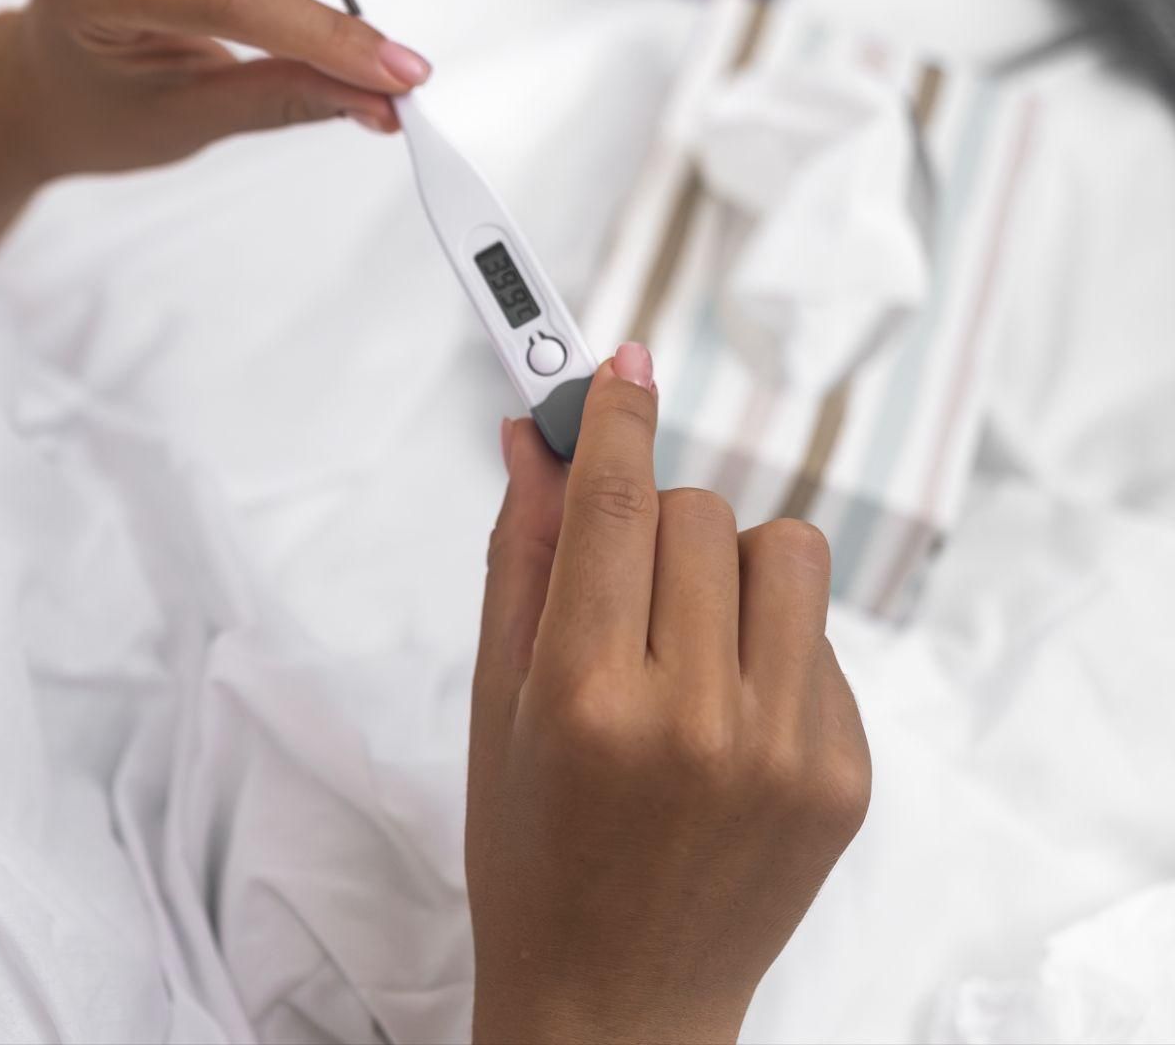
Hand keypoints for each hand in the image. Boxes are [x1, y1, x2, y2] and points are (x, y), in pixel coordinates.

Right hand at [467, 343, 870, 1043]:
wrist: (617, 999)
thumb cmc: (530, 852)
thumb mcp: (493, 704)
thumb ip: (518, 557)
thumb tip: (536, 437)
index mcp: (586, 699)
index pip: (619, 506)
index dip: (620, 416)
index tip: (620, 360)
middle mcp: (696, 719)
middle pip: (705, 514)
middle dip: (659, 520)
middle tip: (623, 585)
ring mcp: (786, 750)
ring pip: (787, 553)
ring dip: (730, 569)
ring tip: (686, 644)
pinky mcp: (847, 776)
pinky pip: (821, 639)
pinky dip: (769, 649)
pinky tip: (723, 721)